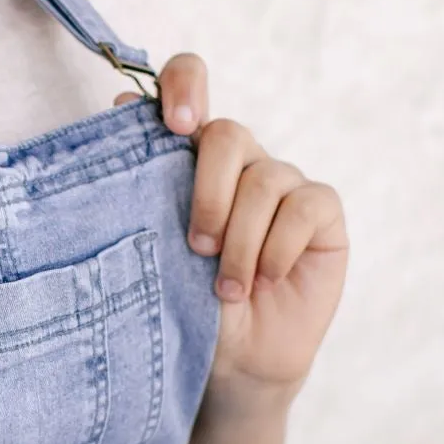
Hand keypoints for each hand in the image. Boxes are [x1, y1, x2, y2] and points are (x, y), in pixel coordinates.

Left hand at [118, 54, 348, 391]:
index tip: (176, 126)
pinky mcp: (321, 212)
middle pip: (228, 134)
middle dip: (208, 191)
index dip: (185, 85)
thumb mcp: (152, 250)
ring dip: (241, 240)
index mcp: (189, 157)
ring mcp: (283, 183)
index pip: (188, 81)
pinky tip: (265, 278)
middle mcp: (239, 161)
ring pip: (265, 179)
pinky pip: (304, 206)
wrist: (232, 362)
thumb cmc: (185, 305)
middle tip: (196, 247)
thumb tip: (122, 107)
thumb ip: (141, 187)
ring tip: (226, 287)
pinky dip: (278, 247)